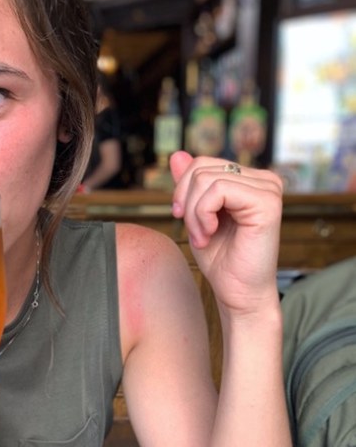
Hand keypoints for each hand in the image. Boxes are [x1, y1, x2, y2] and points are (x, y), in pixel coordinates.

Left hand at [169, 151, 282, 315]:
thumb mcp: (196, 215)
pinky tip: (210, 234)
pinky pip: (218, 190)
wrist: (238, 292)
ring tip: (203, 237)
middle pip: (201, 167)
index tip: (183, 218)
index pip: (201, 163)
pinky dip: (203, 215)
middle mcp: (264, 180)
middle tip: (195, 232)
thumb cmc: (221, 259)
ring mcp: (269, 188)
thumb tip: (177, 153)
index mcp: (249, 180)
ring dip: (194, 214)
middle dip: (186, 202)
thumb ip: (190, 185)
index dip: (182, 189)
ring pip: (206, 179)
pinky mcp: (267, 201)